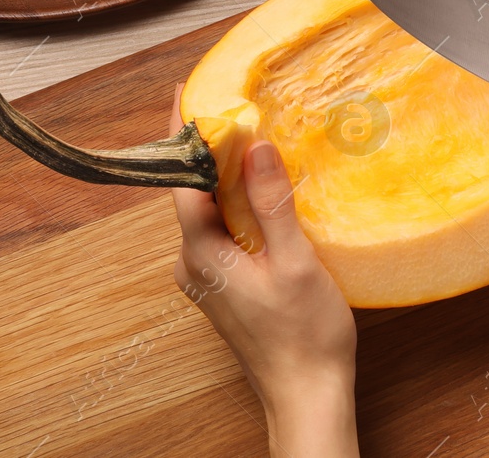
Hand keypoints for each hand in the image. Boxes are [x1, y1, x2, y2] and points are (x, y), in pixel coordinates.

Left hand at [171, 108, 358, 457]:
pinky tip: (264, 189)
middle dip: (210, 147)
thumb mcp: (295, 262)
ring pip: (210, 210)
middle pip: (194, 191)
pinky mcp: (224, 283)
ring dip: (227, 175)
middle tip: (230, 103)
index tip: (186, 94)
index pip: (183, 180)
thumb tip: (254, 145)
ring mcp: (207, 275)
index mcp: (202, 254)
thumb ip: (272, 203)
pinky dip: (238, 202)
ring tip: (251, 136)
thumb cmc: (303, 336)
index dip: (184, 135)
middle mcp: (194, 263)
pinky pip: (223, 228)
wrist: (306, 394)